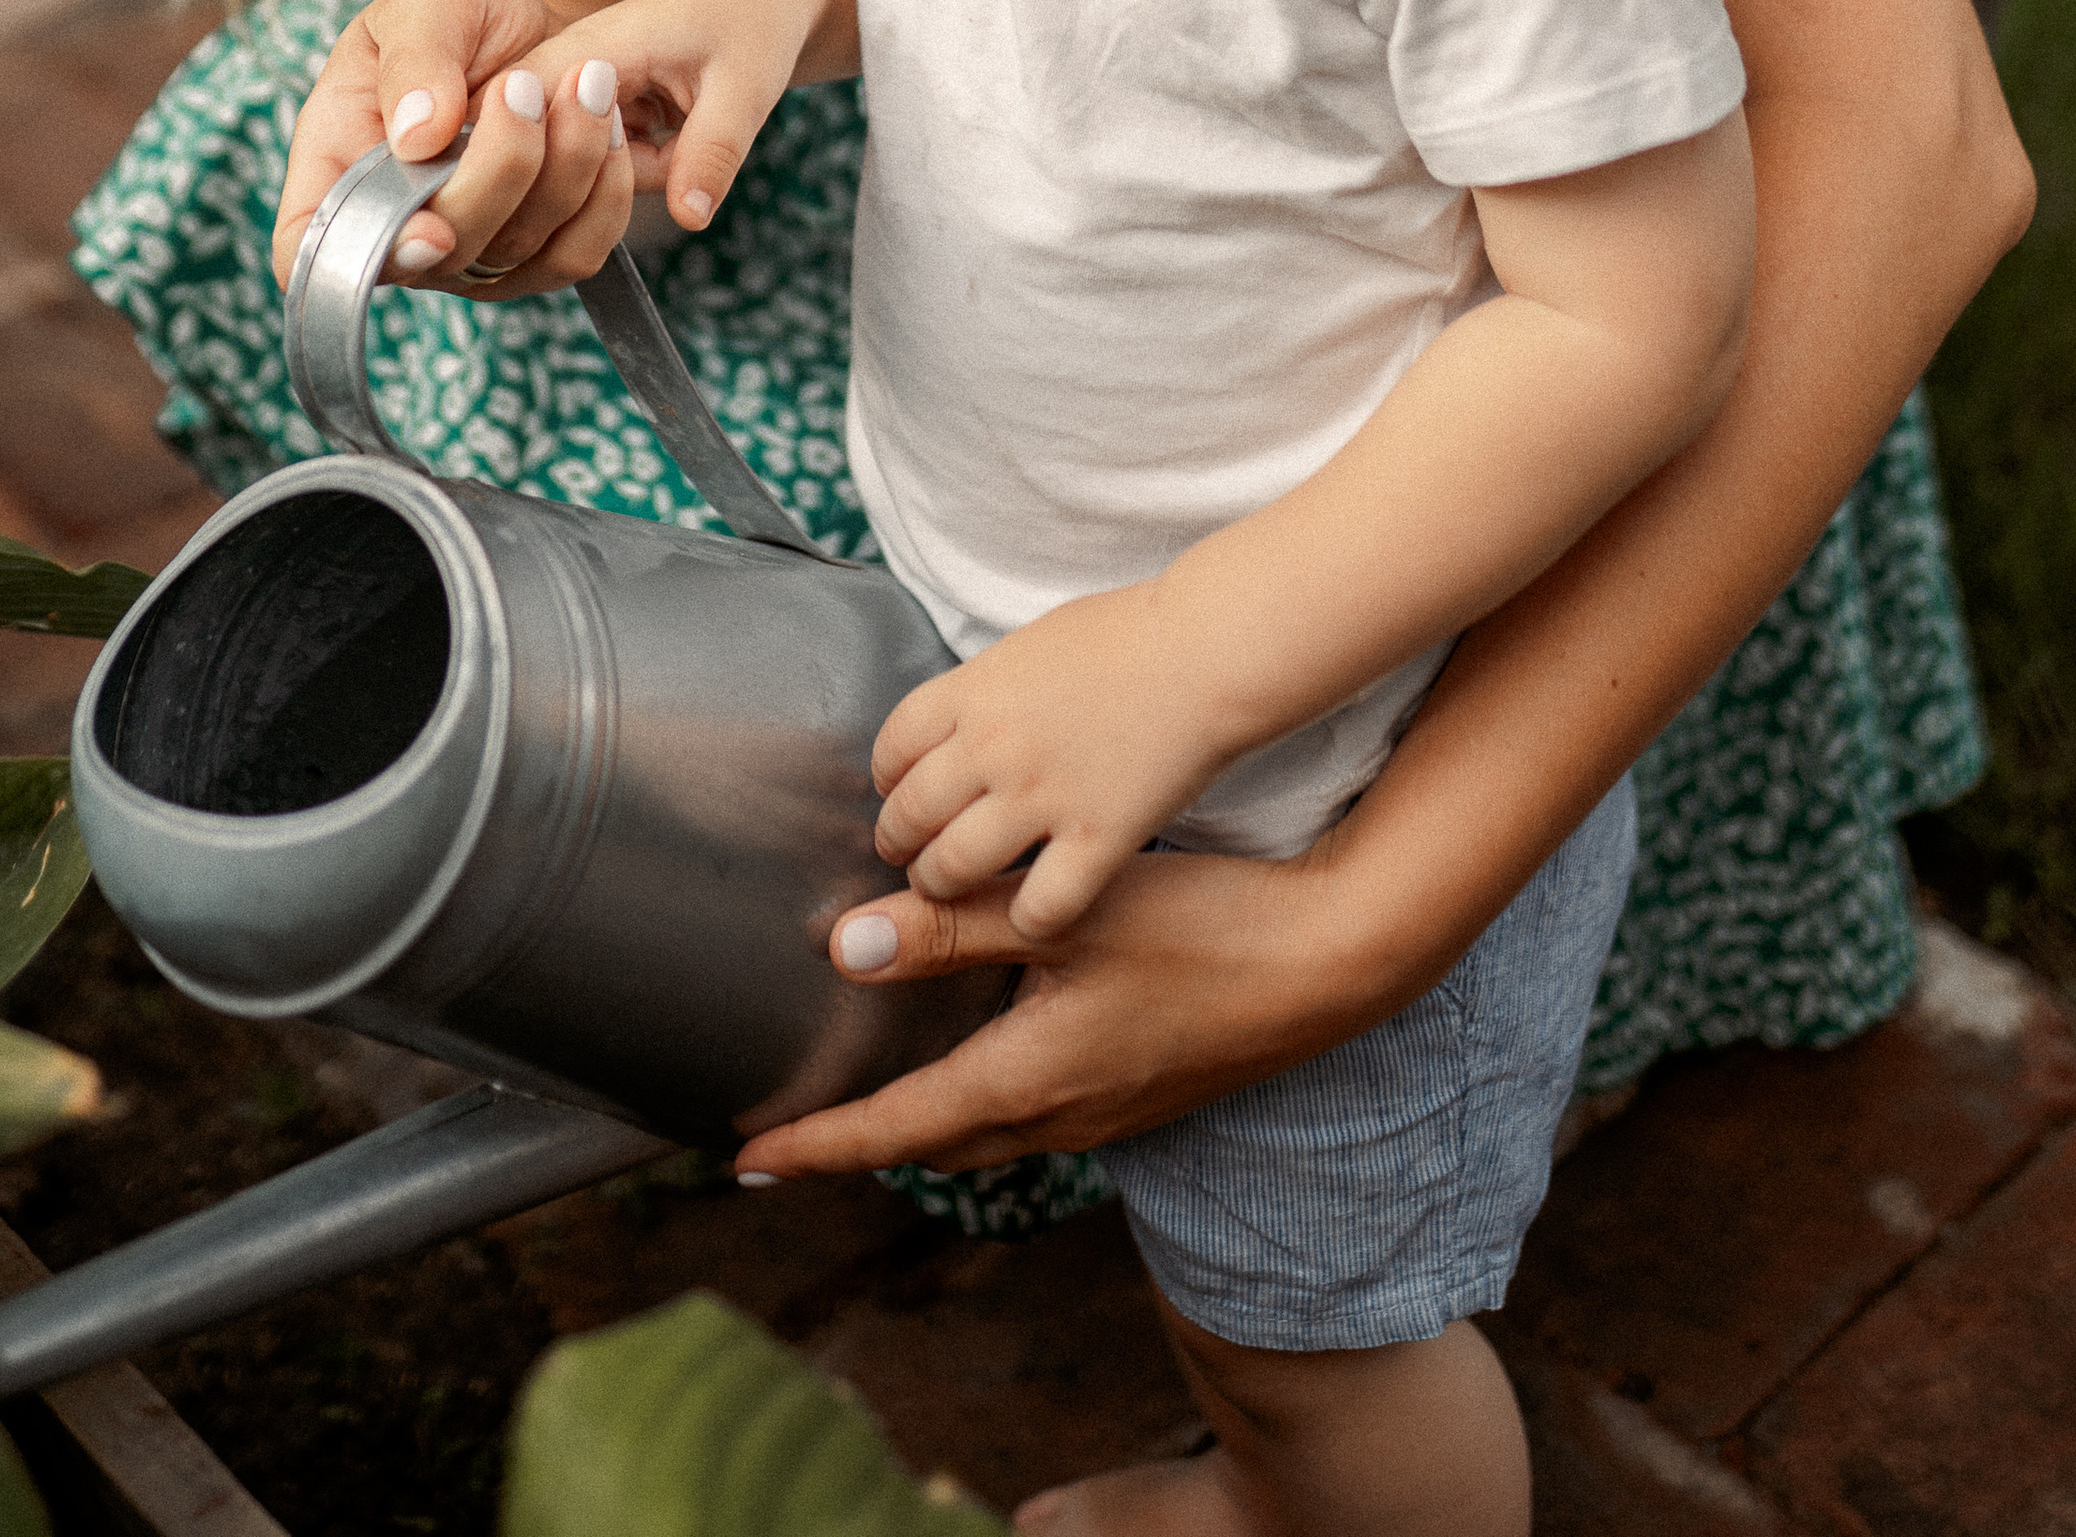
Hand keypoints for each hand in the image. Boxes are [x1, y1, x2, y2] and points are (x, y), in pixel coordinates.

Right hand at [269, 0, 630, 301]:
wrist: (542, 25)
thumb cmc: (469, 9)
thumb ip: (418, 52)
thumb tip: (417, 136)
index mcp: (337, 158)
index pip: (303, 248)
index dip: (354, 258)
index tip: (429, 225)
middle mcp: (394, 224)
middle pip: (436, 252)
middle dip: (497, 168)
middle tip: (525, 83)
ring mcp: (467, 254)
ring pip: (514, 253)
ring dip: (563, 167)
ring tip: (585, 81)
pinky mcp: (536, 258)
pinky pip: (576, 254)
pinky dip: (602, 192)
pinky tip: (607, 124)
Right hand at [543, 0, 831, 236]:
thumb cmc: (750, 23)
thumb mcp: (745, 88)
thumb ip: (713, 153)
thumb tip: (689, 219)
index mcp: (589, 50)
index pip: (517, 115)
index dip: (530, 160)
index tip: (597, 176)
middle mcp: (567, 70)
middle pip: (543, 157)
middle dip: (605, 179)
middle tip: (681, 146)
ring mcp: (576, 96)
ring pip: (575, 172)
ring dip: (633, 175)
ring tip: (690, 133)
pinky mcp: (592, 116)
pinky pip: (599, 169)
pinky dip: (642, 169)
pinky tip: (680, 137)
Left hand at [733, 839, 1396, 1178]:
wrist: (1328, 967)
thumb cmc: (1203, 931)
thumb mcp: (1066, 916)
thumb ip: (951, 929)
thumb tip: (843, 946)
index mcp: (1029, 1080)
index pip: (895, 1129)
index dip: (817, 1145)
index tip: (747, 1159)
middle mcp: (1060, 1115)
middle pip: (932, 1146)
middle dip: (855, 1146)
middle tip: (788, 1139)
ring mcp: (1103, 1112)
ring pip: (982, 1134)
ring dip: (917, 1127)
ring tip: (864, 1105)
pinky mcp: (1135, 1092)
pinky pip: (1028, 1117)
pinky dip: (975, 1103)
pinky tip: (974, 1060)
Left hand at [871, 586, 1225, 940]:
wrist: (1206, 649)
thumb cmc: (1129, 635)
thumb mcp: (1032, 645)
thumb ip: (987, 690)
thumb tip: (958, 719)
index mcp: (975, 691)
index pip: (892, 747)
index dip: (888, 780)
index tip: (898, 793)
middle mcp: (994, 746)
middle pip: (910, 813)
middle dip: (900, 843)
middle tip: (910, 855)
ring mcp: (1042, 796)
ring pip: (954, 867)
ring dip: (943, 885)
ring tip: (952, 889)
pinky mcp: (1097, 839)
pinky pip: (1039, 905)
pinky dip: (1027, 917)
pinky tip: (1032, 914)